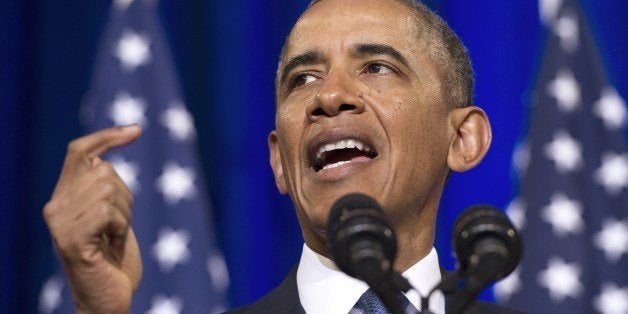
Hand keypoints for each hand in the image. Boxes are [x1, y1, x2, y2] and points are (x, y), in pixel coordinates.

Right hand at [43, 125, 142, 312]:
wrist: (107, 300)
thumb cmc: (114, 261)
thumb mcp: (112, 216)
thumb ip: (105, 186)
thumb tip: (119, 141)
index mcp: (64, 197)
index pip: (80, 151)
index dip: (107, 136)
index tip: (136, 130)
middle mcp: (55, 206)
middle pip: (104, 169)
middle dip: (126, 197)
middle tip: (119, 228)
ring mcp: (59, 222)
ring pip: (108, 188)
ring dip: (125, 215)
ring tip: (114, 239)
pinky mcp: (70, 239)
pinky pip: (108, 210)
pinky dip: (121, 227)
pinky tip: (114, 246)